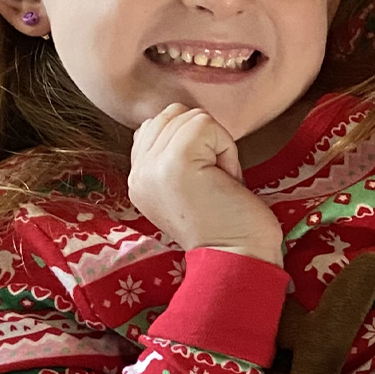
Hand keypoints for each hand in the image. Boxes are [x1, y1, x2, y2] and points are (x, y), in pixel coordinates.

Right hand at [127, 104, 283, 263]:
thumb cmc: (227, 224)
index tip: (203, 180)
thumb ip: (170, 155)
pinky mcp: (175, 161)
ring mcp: (153, 166)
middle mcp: (137, 172)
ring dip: (217, 145)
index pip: (156, 124)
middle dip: (204, 140)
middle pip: (173, 114)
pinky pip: (206, 124)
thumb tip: (181, 118)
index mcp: (137, 179)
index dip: (191, 142)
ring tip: (219, 181)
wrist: (236, 259)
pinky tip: (226, 180)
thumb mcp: (186, 187)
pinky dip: (226, 149)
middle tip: (214, 180)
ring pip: (190, 117)